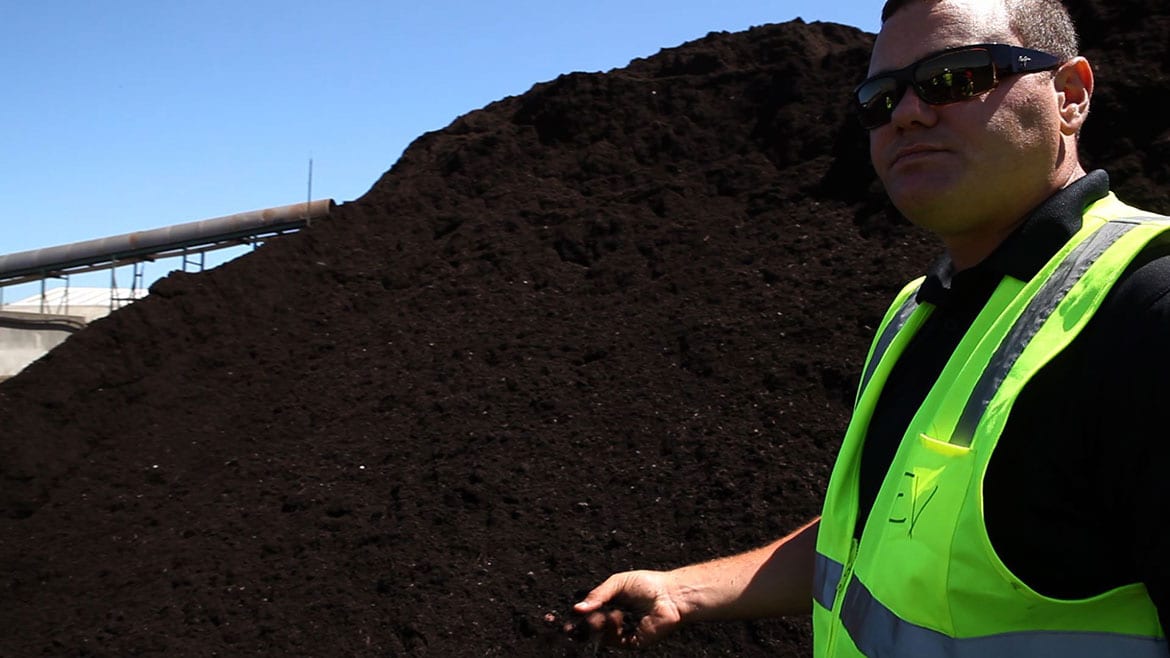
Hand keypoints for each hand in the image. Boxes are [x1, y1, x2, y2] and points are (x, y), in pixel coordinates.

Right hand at [564, 570, 683, 647]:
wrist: (670, 595)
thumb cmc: (647, 585)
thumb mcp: (618, 583)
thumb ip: (598, 594)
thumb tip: (577, 608)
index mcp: (611, 606)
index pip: (589, 616)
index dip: (577, 618)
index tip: (565, 620)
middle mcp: (615, 621)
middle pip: (591, 629)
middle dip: (583, 624)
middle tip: (580, 618)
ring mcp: (624, 633)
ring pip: (600, 637)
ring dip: (597, 625)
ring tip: (603, 615)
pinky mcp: (632, 642)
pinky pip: (615, 642)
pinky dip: (611, 631)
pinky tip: (615, 617)